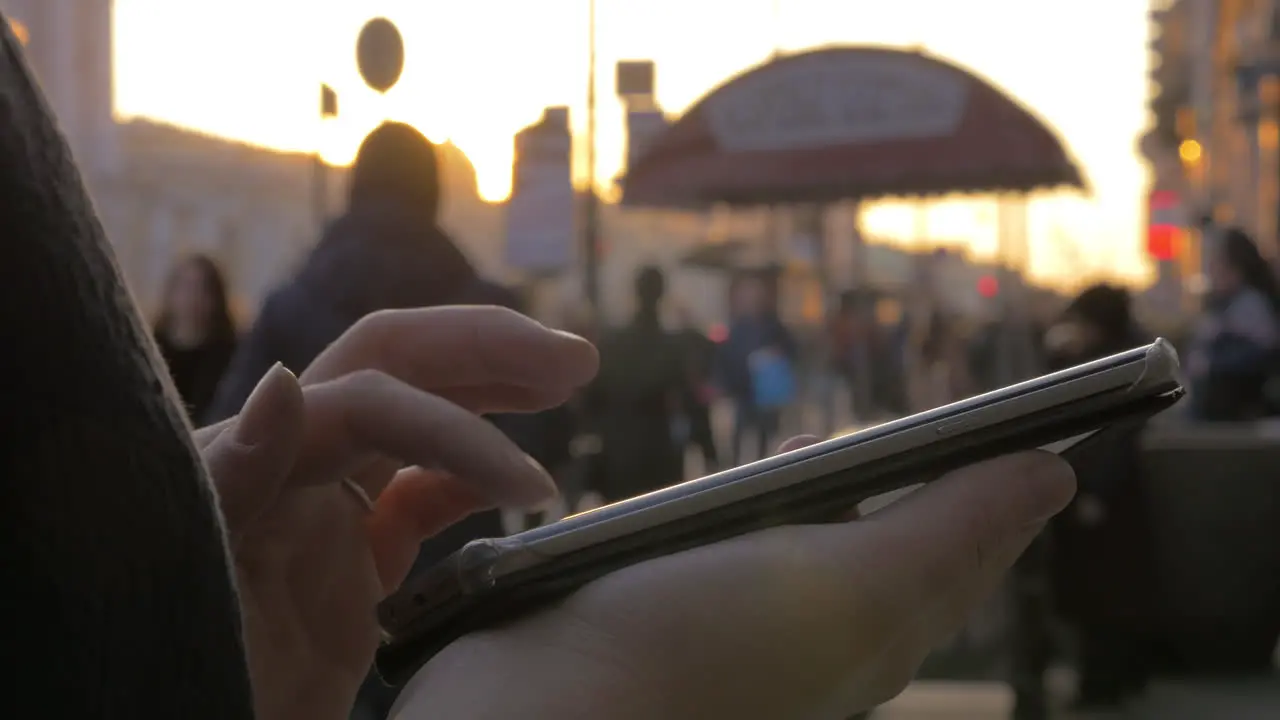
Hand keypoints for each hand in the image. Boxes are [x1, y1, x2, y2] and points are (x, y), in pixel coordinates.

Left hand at [195, 306, 597, 719]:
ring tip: (565, 381)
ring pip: (416, 417)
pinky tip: (519, 480)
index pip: (370, 400)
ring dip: (489, 391)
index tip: (532, 487)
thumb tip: (285, 383)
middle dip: (484, 351)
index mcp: (254, 456)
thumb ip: (233, 477)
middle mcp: (294, 462)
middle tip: (574, 361)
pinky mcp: (354, 556)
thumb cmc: (190, 662)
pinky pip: (422, 494)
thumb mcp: (200, 571)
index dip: (457, 429)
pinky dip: (473, 475)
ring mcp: (327, 506)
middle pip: (396, 367)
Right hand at [393, 440, 1074, 719]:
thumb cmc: (700, 649)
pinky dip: (750, 508)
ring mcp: (747, 626)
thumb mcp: (851, 583)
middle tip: (919, 424)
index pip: (964, 552)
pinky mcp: (681, 610)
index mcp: (878, 632)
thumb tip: (1052, 479)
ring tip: (819, 442)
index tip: (1012, 417)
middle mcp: (821, 638)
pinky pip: (736, 548)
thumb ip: (948, 530)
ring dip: (824, 486)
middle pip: (893, 545)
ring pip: (811, 541)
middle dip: (911, 477)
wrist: (544, 710)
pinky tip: (732, 491)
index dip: (993, 484)